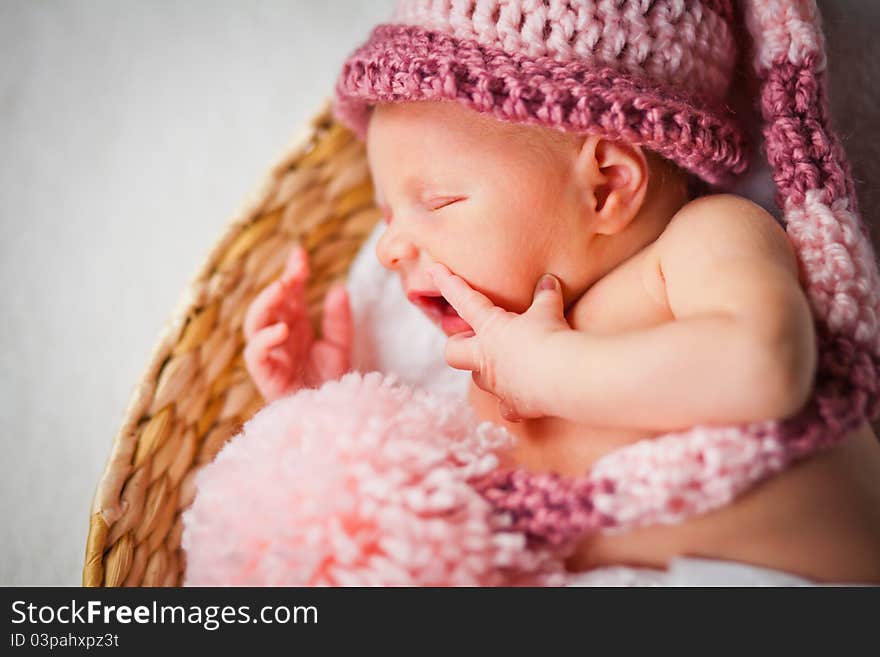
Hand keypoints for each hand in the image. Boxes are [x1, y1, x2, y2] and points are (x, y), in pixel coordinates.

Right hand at [243, 245, 352, 401]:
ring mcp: (271, 356)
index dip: (292, 273)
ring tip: (282, 288)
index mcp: (294, 327)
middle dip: (278, 286)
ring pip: (254, 324)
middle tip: (292, 273)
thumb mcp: (340, 346)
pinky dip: (264, 340)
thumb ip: (338, 320)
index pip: (289, 295)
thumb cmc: (331, 384)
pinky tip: (282, 329)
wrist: (333, 418)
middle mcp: (279, 338)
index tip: (300, 253)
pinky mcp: (266, 376)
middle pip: (270, 305)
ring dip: (265, 304)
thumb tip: (338, 288)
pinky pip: (255, 356)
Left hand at [428, 263, 570, 421]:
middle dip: (457, 344)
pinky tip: (524, 396)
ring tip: (507, 362)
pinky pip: (506, 407)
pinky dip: (513, 402)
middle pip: (453, 352)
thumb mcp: (548, 311)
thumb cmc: (550, 337)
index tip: (432, 270)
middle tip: (473, 338)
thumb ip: (545, 296)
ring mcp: (496, 384)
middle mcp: (486, 358)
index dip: (448, 284)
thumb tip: (548, 280)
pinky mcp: (513, 405)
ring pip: (478, 380)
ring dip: (487, 371)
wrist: (562, 376)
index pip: (464, 300)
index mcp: (491, 328)